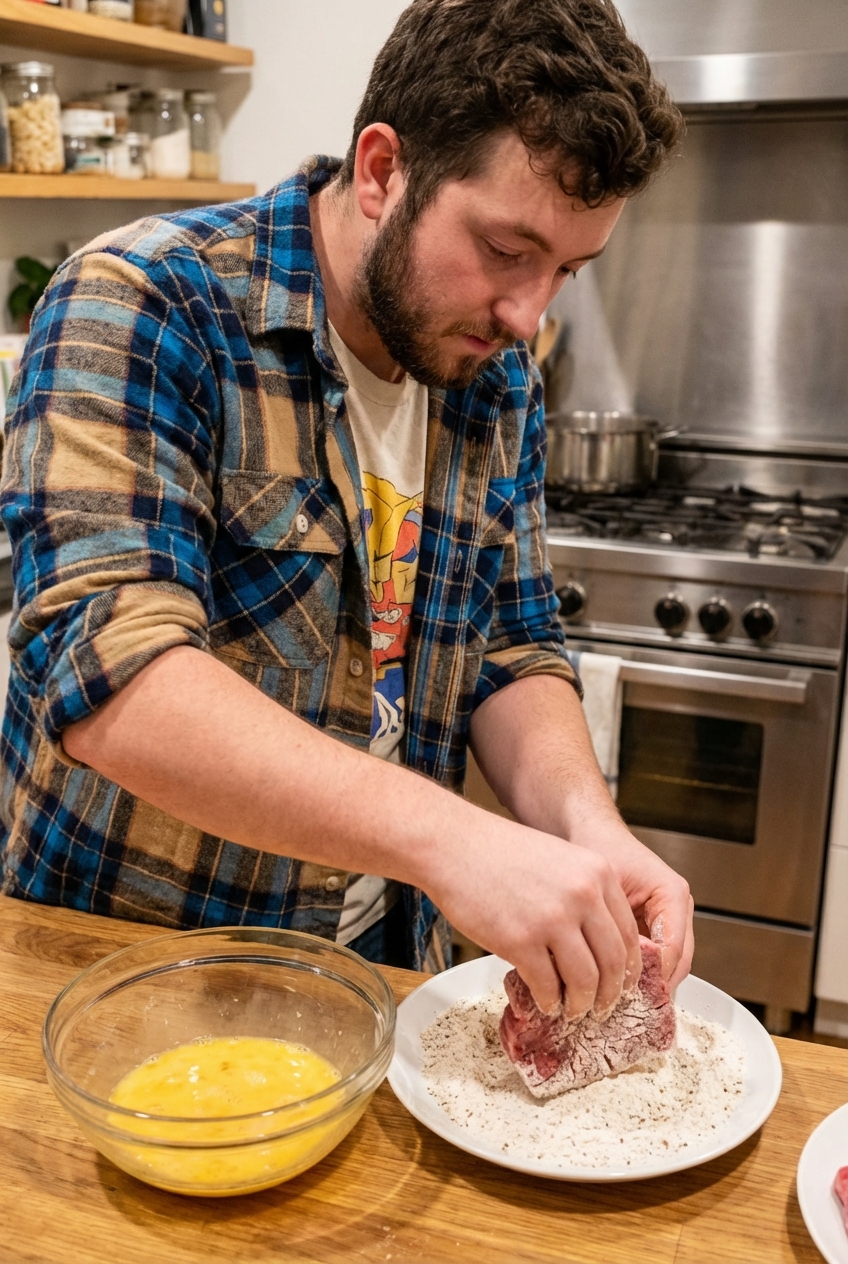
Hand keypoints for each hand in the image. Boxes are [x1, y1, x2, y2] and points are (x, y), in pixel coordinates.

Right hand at [429, 816, 642, 1017]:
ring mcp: (553, 920)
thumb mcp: (560, 859)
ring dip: (581, 1004)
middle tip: (603, 1007)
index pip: (629, 933)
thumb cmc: (499, 851)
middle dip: (610, 993)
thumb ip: (584, 894)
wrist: (455, 844)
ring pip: (584, 980)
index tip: (624, 983)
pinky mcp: (520, 941)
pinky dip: (549, 1001)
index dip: (629, 967)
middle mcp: (583, 896)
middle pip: (613, 961)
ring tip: (573, 1011)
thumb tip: (595, 943)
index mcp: (598, 874)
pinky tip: (545, 1002)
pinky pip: (547, 985)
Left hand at [568, 813, 693, 990]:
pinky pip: (655, 960)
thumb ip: (611, 923)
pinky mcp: (656, 927)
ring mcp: (671, 920)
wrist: (591, 833)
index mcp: (673, 895)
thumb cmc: (597, 849)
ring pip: (668, 966)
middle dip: (652, 988)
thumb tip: (607, 970)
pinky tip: (615, 987)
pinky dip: (638, 975)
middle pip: (677, 963)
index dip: (652, 978)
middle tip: (623, 1008)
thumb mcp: (602, 886)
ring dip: (646, 985)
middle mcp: (678, 909)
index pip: (672, 949)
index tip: (626, 996)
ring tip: (619, 1002)